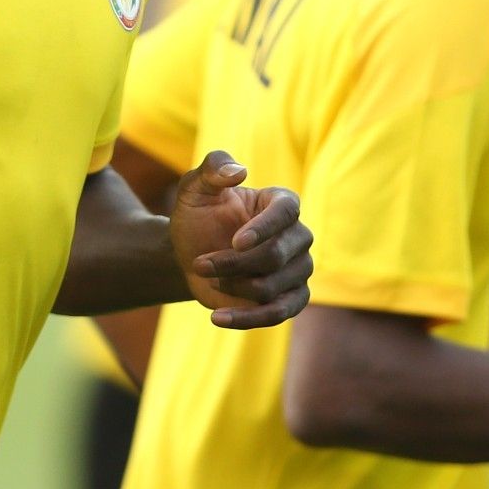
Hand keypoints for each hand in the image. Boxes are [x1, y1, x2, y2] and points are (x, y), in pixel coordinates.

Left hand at [169, 150, 312, 328]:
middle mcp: (298, 236)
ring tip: (209, 278)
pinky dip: (248, 319)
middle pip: (276, 256)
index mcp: (281, 203)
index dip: (264, 229)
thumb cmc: (197, 217)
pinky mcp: (291, 299)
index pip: (287, 212)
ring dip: (233, 286)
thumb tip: (240, 171)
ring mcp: (298, 269)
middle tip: (200, 263)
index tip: (235, 241)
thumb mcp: (194, 188)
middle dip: (233, 263)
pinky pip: (279, 314)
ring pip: (273, 286)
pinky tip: (217, 317)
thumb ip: (213, 169)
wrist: (189, 255)